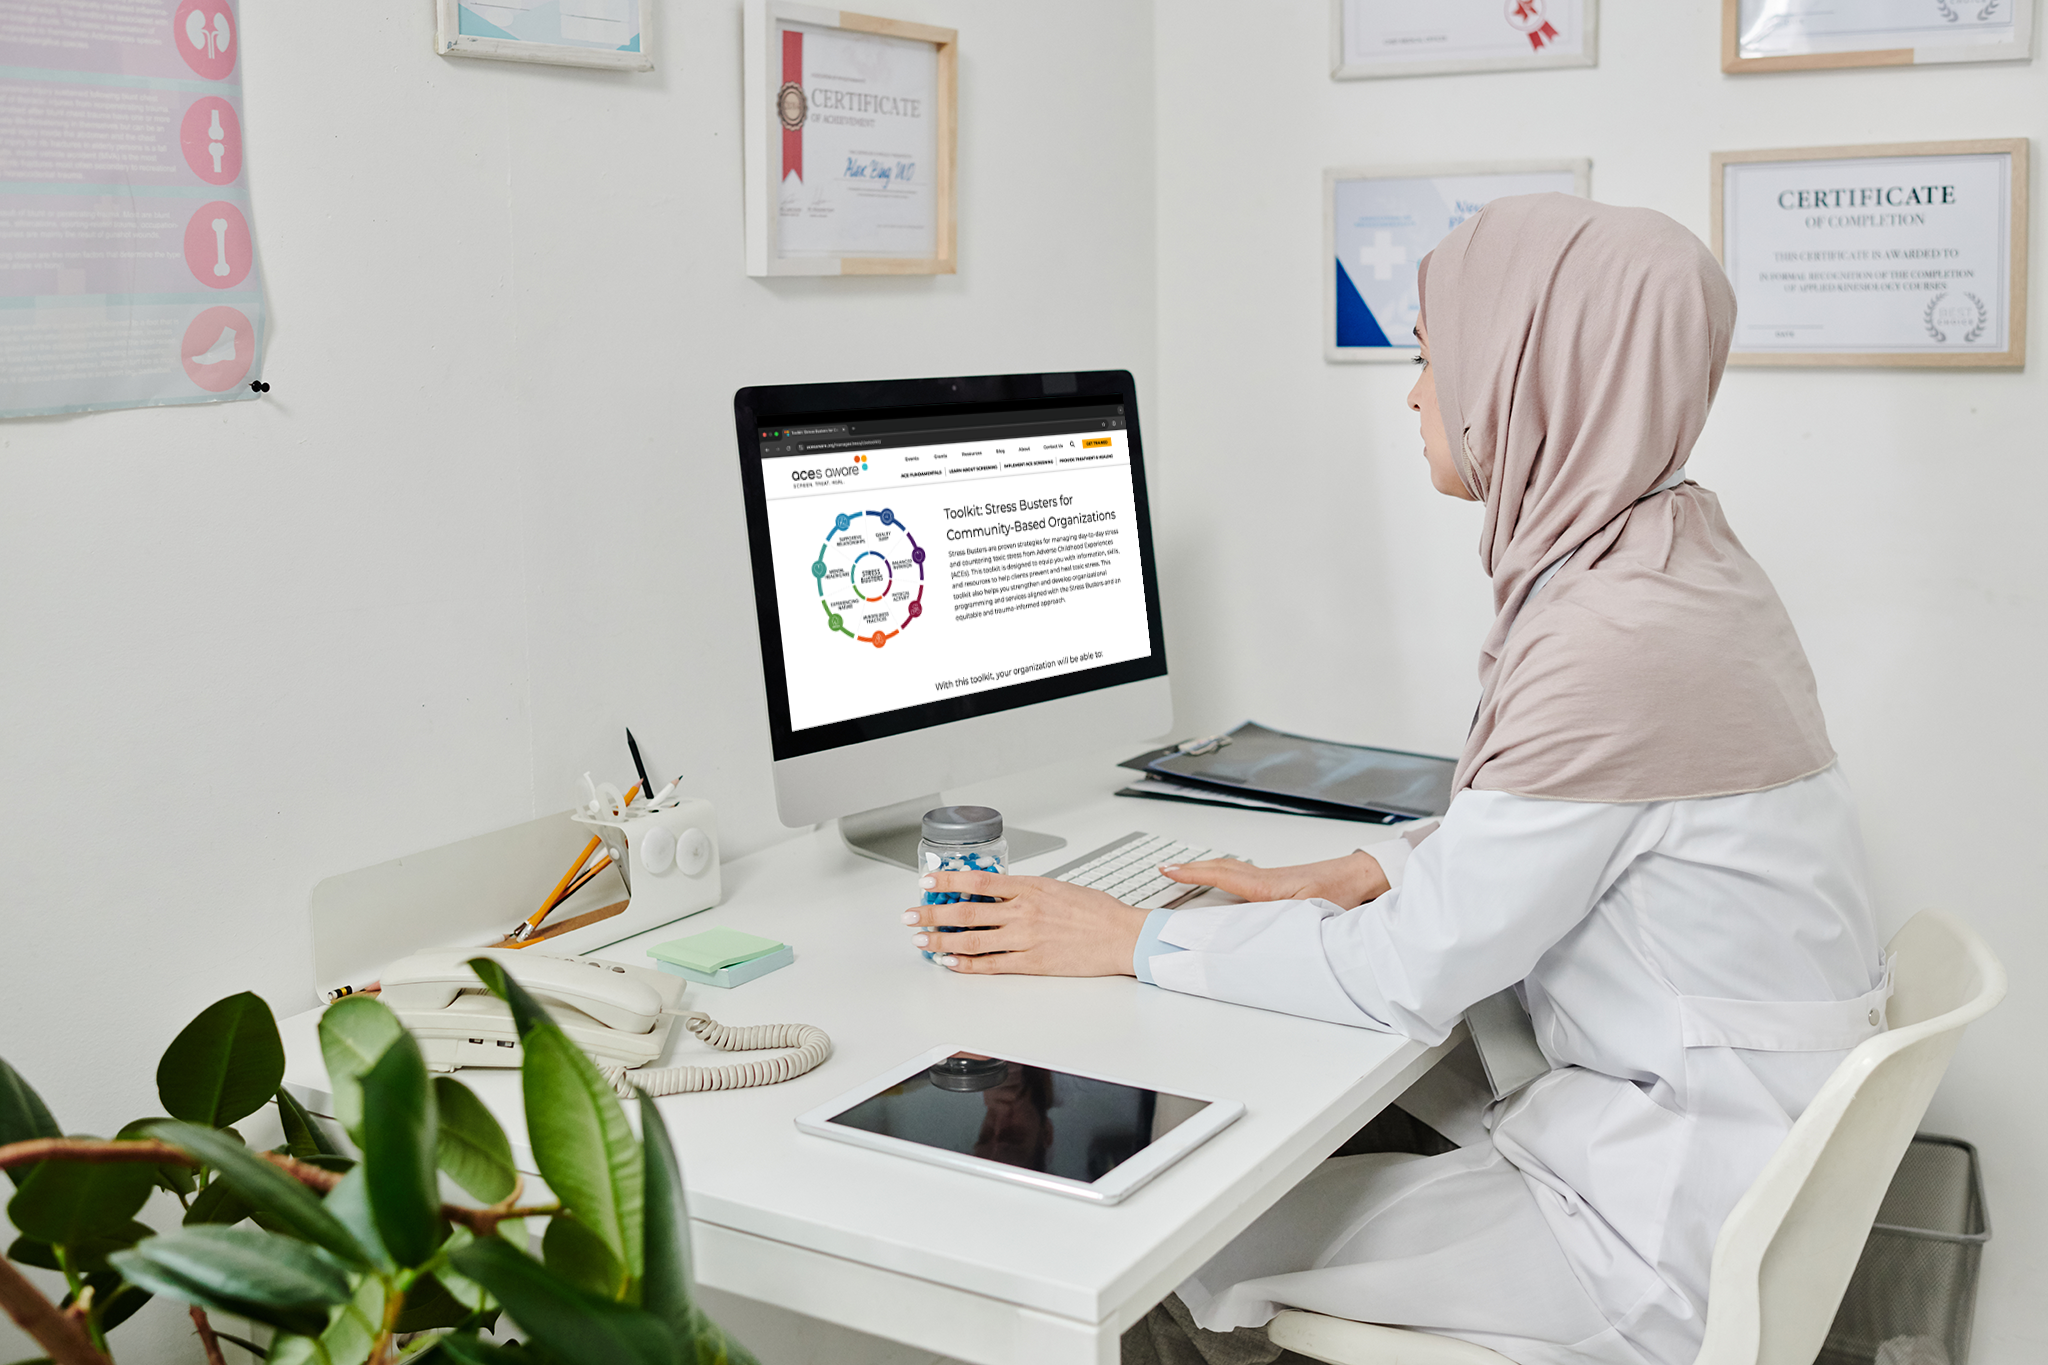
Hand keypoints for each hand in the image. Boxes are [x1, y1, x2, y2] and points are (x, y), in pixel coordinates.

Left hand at [904, 872, 1149, 976]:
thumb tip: (994, 891)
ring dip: (941, 940)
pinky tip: (950, 962)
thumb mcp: (1056, 886)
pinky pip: (990, 964)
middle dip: (932, 914)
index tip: (927, 881)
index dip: (947, 881)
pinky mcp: (1031, 963)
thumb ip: (1024, 889)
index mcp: (1028, 887)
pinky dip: (966, 963)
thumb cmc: (1094, 910)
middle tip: (911, 915)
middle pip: (966, 911)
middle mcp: (1022, 911)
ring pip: (972, 939)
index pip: (977, 881)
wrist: (1120, 935)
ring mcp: (1025, 938)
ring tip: (922, 941)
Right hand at [1160, 850, 1388, 908]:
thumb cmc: (1341, 892)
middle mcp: (1265, 878)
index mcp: (1268, 886)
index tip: (1168, 869)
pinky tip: (1223, 883)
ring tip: (1186, 873)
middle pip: (1220, 868)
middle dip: (1191, 868)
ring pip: (1231, 869)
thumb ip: (1288, 924)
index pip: (1222, 875)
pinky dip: (1223, 874)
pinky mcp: (1278, 881)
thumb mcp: (1312, 913)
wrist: (1360, 876)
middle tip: (1165, 868)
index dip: (1193, 873)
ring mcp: (1270, 877)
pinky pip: (1242, 875)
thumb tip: (1266, 936)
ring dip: (1206, 870)